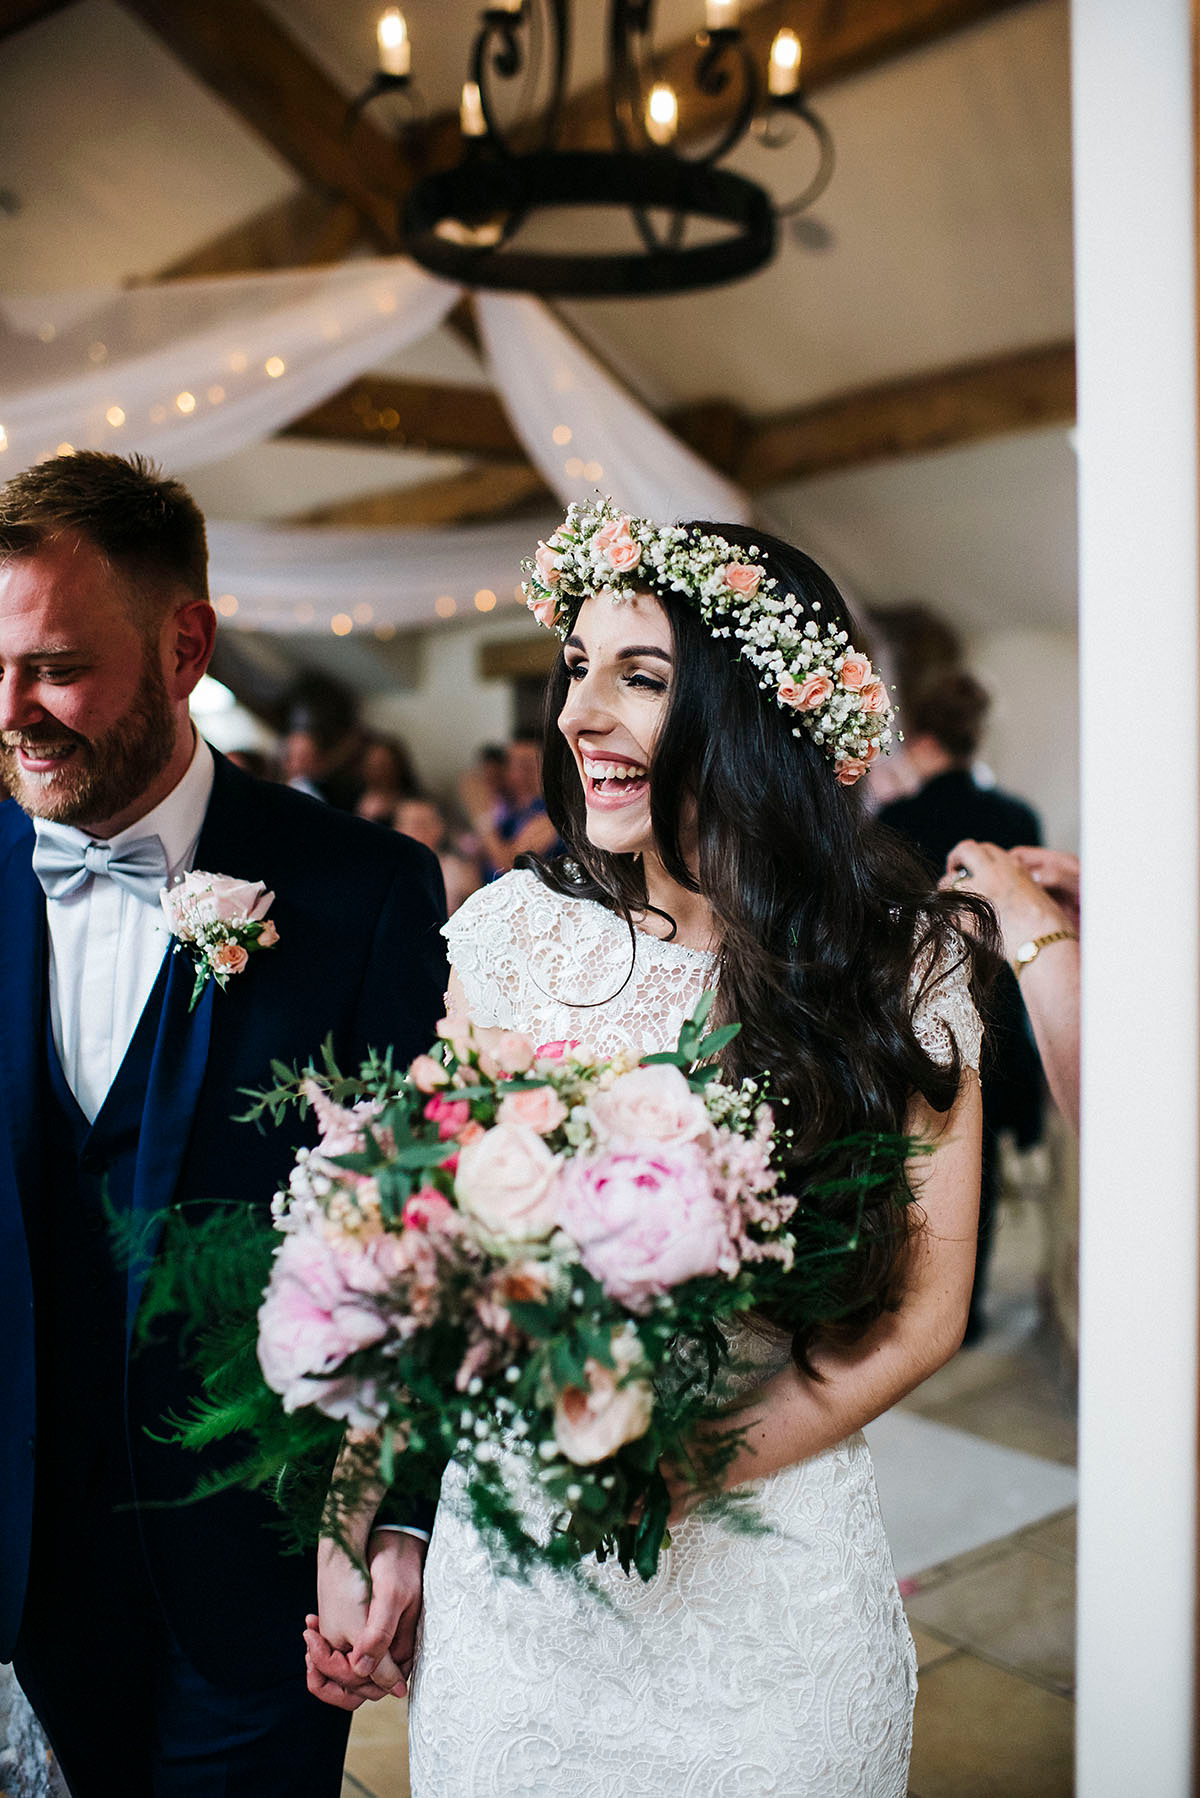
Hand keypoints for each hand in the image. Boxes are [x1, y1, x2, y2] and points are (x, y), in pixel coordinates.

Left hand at [306, 1530, 425, 1708]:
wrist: (394, 1536)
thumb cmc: (395, 1563)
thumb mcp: (389, 1597)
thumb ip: (380, 1637)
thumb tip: (366, 1673)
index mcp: (400, 1653)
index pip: (365, 1685)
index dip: (337, 1672)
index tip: (316, 1645)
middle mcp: (390, 1655)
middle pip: (354, 1687)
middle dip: (326, 1671)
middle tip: (310, 1641)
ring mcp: (377, 1645)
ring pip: (345, 1673)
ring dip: (323, 1659)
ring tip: (310, 1633)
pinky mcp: (366, 1632)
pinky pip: (343, 1655)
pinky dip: (325, 1646)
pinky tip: (313, 1625)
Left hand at [940, 838, 1069, 959]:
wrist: (1045, 943)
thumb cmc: (1049, 924)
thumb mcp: (1034, 890)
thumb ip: (1014, 880)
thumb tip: (1002, 886)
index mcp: (1011, 866)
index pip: (984, 848)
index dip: (974, 855)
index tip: (970, 864)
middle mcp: (991, 874)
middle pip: (963, 851)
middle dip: (956, 860)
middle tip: (954, 873)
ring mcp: (976, 893)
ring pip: (947, 881)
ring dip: (949, 888)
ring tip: (955, 900)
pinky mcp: (966, 916)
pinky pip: (947, 910)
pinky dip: (950, 914)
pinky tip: (958, 921)